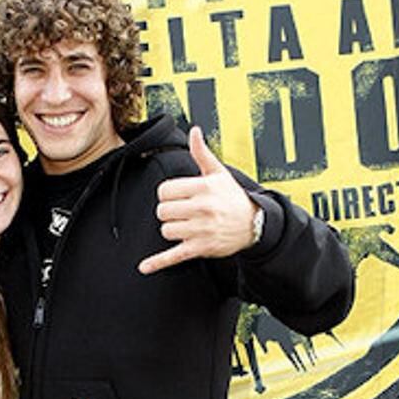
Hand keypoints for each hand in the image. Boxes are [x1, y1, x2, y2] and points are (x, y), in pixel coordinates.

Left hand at [138, 127, 257, 274]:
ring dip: (172, 229)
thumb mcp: (218, 173)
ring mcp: (201, 230)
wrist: (254, 224)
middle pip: (162, 211)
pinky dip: (157, 263)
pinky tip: (144, 267)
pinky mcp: (200, 249)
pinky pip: (174, 256)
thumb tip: (194, 131)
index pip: (164, 191)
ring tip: (187, 225)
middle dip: (169, 212)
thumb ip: (201, 153)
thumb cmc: (232, 197)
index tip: (178, 196)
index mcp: (203, 188)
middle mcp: (202, 209)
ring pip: (166, 230)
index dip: (167, 194)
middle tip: (182, 211)